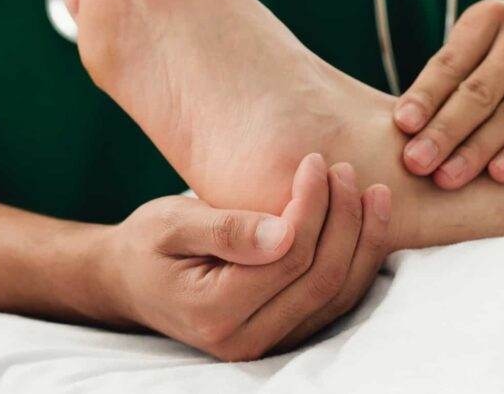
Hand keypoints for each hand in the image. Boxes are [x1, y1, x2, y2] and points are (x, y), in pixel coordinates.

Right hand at [91, 153, 390, 360]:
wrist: (130, 281)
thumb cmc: (148, 244)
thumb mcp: (173, 226)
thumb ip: (227, 230)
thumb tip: (285, 231)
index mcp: (216, 311)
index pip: (289, 257)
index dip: (312, 206)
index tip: (314, 161)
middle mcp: (247, 338)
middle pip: (322, 278)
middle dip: (344, 219)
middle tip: (345, 169)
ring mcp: (270, 342)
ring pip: (339, 295)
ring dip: (364, 240)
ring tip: (373, 191)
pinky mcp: (286, 332)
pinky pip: (337, 302)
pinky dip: (359, 260)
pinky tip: (369, 221)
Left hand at [393, 0, 503, 187]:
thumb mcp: (494, 41)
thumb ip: (457, 72)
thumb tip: (406, 124)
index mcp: (492, 16)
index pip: (451, 61)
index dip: (425, 95)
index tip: (402, 126)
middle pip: (479, 89)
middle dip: (444, 130)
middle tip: (415, 163)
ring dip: (476, 150)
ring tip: (447, 178)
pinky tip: (499, 175)